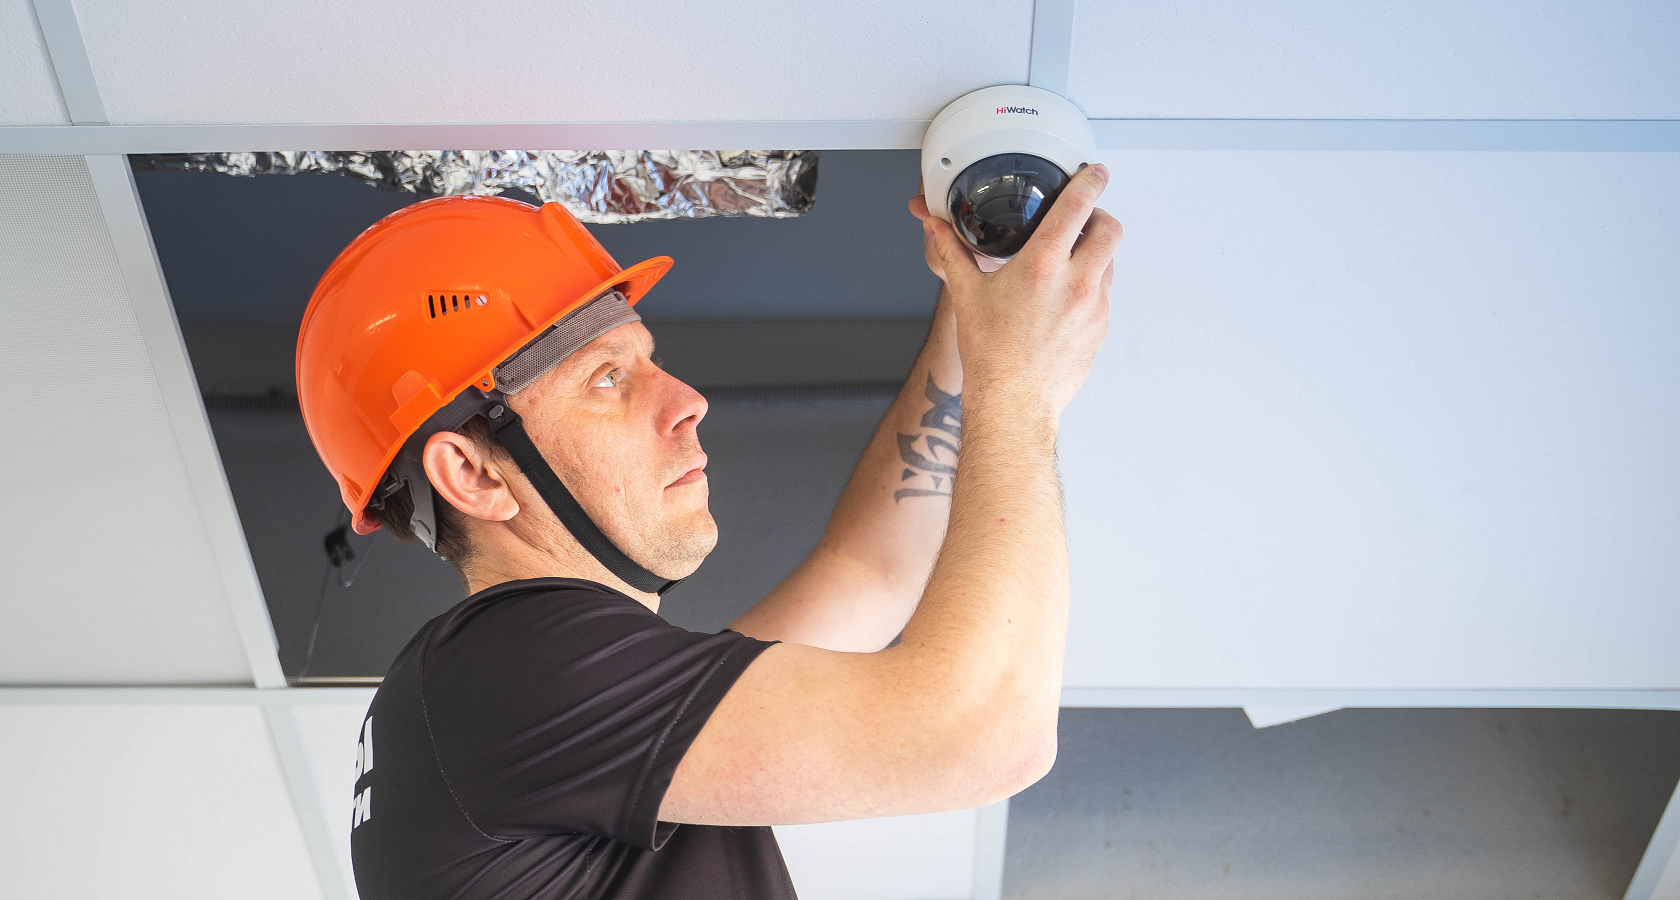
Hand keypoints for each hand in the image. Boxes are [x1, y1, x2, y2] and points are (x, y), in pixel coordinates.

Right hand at [909, 164, 1120, 415]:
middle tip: (1083, 219)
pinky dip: (1090, 287)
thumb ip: (952, 252)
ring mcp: (1093, 308)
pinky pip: (1103, 295)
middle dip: (1100, 216)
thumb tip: (937, 227)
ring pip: (1109, 262)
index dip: (1090, 181)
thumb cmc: (991, 354)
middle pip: (1110, 228)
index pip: (1078, 206)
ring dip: (1095, 254)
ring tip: (1068, 263)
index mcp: (1042, 266)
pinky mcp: (1100, 329)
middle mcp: (1076, 283)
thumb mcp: (967, 294)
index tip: (1094, 172)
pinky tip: (1064, 300)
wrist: (1013, 402)